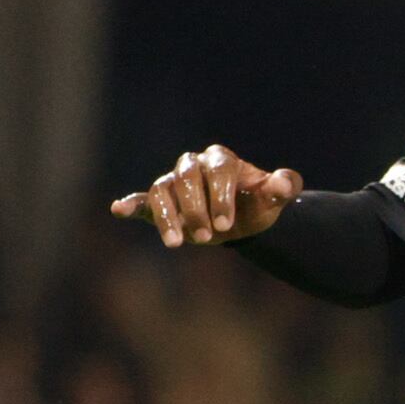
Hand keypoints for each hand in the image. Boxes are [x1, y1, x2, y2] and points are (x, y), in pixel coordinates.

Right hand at [112, 146, 301, 247]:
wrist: (241, 218)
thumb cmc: (255, 205)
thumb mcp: (273, 200)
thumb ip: (284, 188)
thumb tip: (285, 184)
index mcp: (221, 160)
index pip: (218, 171)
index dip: (220, 197)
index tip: (226, 225)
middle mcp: (193, 165)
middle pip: (187, 180)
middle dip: (196, 210)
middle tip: (206, 238)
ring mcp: (172, 181)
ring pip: (162, 190)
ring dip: (168, 217)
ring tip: (176, 243)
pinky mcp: (157, 200)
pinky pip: (142, 199)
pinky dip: (131, 204)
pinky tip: (119, 209)